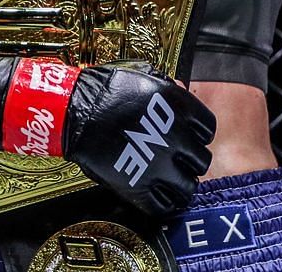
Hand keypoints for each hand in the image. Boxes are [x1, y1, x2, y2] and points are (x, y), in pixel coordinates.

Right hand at [0, 58, 215, 217]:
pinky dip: (164, 203)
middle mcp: (176, 138)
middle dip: (189, 160)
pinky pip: (165, 205)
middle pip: (201, 161)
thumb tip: (181, 90)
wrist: (73, 110)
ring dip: (181, 184)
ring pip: (188, 187)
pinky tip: (157, 196)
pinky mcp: (140, 186)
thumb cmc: (104, 89)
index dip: (197, 134)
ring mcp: (159, 165)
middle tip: (175, 159)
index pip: (207, 129)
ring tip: (169, 180)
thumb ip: (167, 87)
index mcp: (179, 109)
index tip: (187, 136)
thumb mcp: (142, 76)